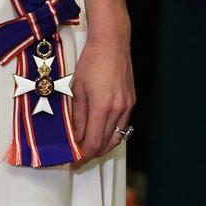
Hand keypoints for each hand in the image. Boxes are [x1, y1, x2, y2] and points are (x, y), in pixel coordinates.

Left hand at [71, 34, 134, 163]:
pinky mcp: (131, 102)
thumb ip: (78, 115)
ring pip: (116, 138)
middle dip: (91, 154)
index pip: (93, 143)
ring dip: (102, 146)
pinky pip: (121, 126)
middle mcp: (118, 110)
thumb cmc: (91, 61)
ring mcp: (127, 107)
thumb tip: (76, 136)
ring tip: (88, 147)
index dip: (83, 156)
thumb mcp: (77, 88)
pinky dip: (111, 134)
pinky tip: (101, 132)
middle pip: (105, 144)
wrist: (112, 43)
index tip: (74, 161)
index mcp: (102, 107)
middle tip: (79, 157)